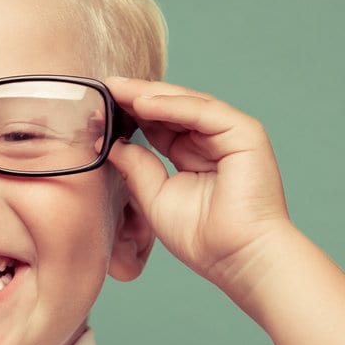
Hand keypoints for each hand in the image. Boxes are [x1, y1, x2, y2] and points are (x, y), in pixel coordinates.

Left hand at [105, 77, 292, 299]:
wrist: (238, 258)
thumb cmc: (204, 240)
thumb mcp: (156, 198)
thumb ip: (135, 168)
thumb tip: (111, 144)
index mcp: (194, 156)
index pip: (159, 125)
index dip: (129, 114)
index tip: (99, 106)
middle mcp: (213, 141)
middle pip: (171, 109)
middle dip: (136, 97)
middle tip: (105, 86)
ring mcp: (231, 135)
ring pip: (186, 105)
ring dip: (149, 96)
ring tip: (117, 89)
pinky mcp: (245, 133)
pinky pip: (202, 112)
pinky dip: (172, 106)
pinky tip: (142, 103)